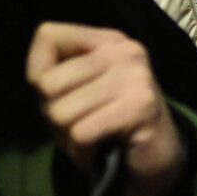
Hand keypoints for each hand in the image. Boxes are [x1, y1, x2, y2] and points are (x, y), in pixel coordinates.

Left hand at [26, 22, 187, 195]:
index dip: (38, 73)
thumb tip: (40, 78)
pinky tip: (102, 150)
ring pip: (61, 112)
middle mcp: (124, 50)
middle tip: (84, 123)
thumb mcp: (73, 96)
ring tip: (95, 136)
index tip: (64, 94)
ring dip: (70, 136)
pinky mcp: (140, 106)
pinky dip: (83, 152)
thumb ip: (51, 76)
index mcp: (108, 40)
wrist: (158, 160)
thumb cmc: (107, 126)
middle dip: (55, 114)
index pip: (48, 36)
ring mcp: (135, 76)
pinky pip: (81, 134)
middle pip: (48, 83)